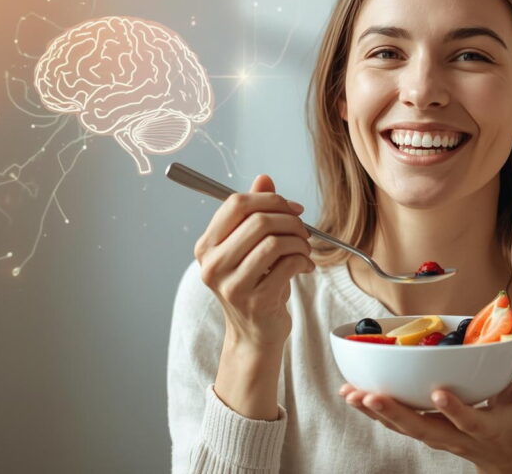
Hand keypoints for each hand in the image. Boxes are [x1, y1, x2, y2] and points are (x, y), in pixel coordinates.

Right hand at [194, 174, 313, 348]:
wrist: (255, 333)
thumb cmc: (255, 284)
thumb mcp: (250, 247)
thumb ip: (255, 212)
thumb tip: (264, 178)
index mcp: (206, 246)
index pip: (236, 204)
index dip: (270, 199)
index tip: (292, 208)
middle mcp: (213, 265)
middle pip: (258, 220)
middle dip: (290, 220)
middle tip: (303, 230)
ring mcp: (232, 285)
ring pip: (275, 242)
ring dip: (300, 241)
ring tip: (304, 250)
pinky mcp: (256, 301)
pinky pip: (288, 264)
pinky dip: (304, 260)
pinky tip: (304, 267)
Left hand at [339, 325, 511, 473]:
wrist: (506, 458)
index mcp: (484, 426)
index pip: (468, 420)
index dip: (453, 408)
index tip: (438, 392)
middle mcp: (455, 436)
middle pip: (423, 428)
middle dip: (395, 413)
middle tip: (371, 395)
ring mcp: (436, 437)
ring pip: (402, 428)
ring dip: (374, 412)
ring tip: (351, 394)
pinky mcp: (423, 433)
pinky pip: (395, 424)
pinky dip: (373, 411)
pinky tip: (352, 395)